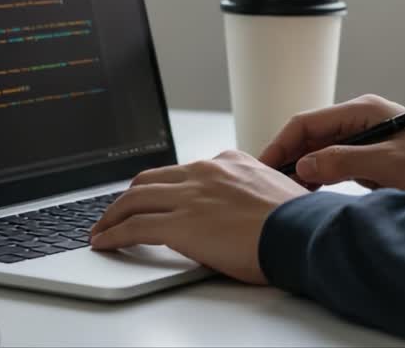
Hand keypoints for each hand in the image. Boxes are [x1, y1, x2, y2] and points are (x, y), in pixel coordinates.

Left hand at [89, 150, 307, 283]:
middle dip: (129, 196)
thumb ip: (249, 192)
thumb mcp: (273, 191)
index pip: (184, 170)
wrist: (302, 232)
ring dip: (112, 215)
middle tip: (117, 211)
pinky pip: (133, 228)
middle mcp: (205, 172)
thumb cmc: (297, 221)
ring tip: (101, 229)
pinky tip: (104, 243)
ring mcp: (190, 196)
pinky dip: (113, 235)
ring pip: (134, 199)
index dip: (163, 186)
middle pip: (150, 178)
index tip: (155, 197)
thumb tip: (244, 210)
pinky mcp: (180, 224)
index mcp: (229, 162)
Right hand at [258, 94, 404, 196]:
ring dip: (303, 173)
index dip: (280, 144)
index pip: (306, 122)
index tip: (260, 167)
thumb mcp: (390, 164)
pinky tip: (311, 199)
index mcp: (362, 111)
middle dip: (286, 159)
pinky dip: (322, 182)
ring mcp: (368, 142)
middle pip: (309, 137)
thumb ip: (343, 162)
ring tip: (283, 197)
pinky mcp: (376, 162)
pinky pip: (338, 168)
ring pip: (321, 155)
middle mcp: (362, 122)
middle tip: (264, 188)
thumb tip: (301, 168)